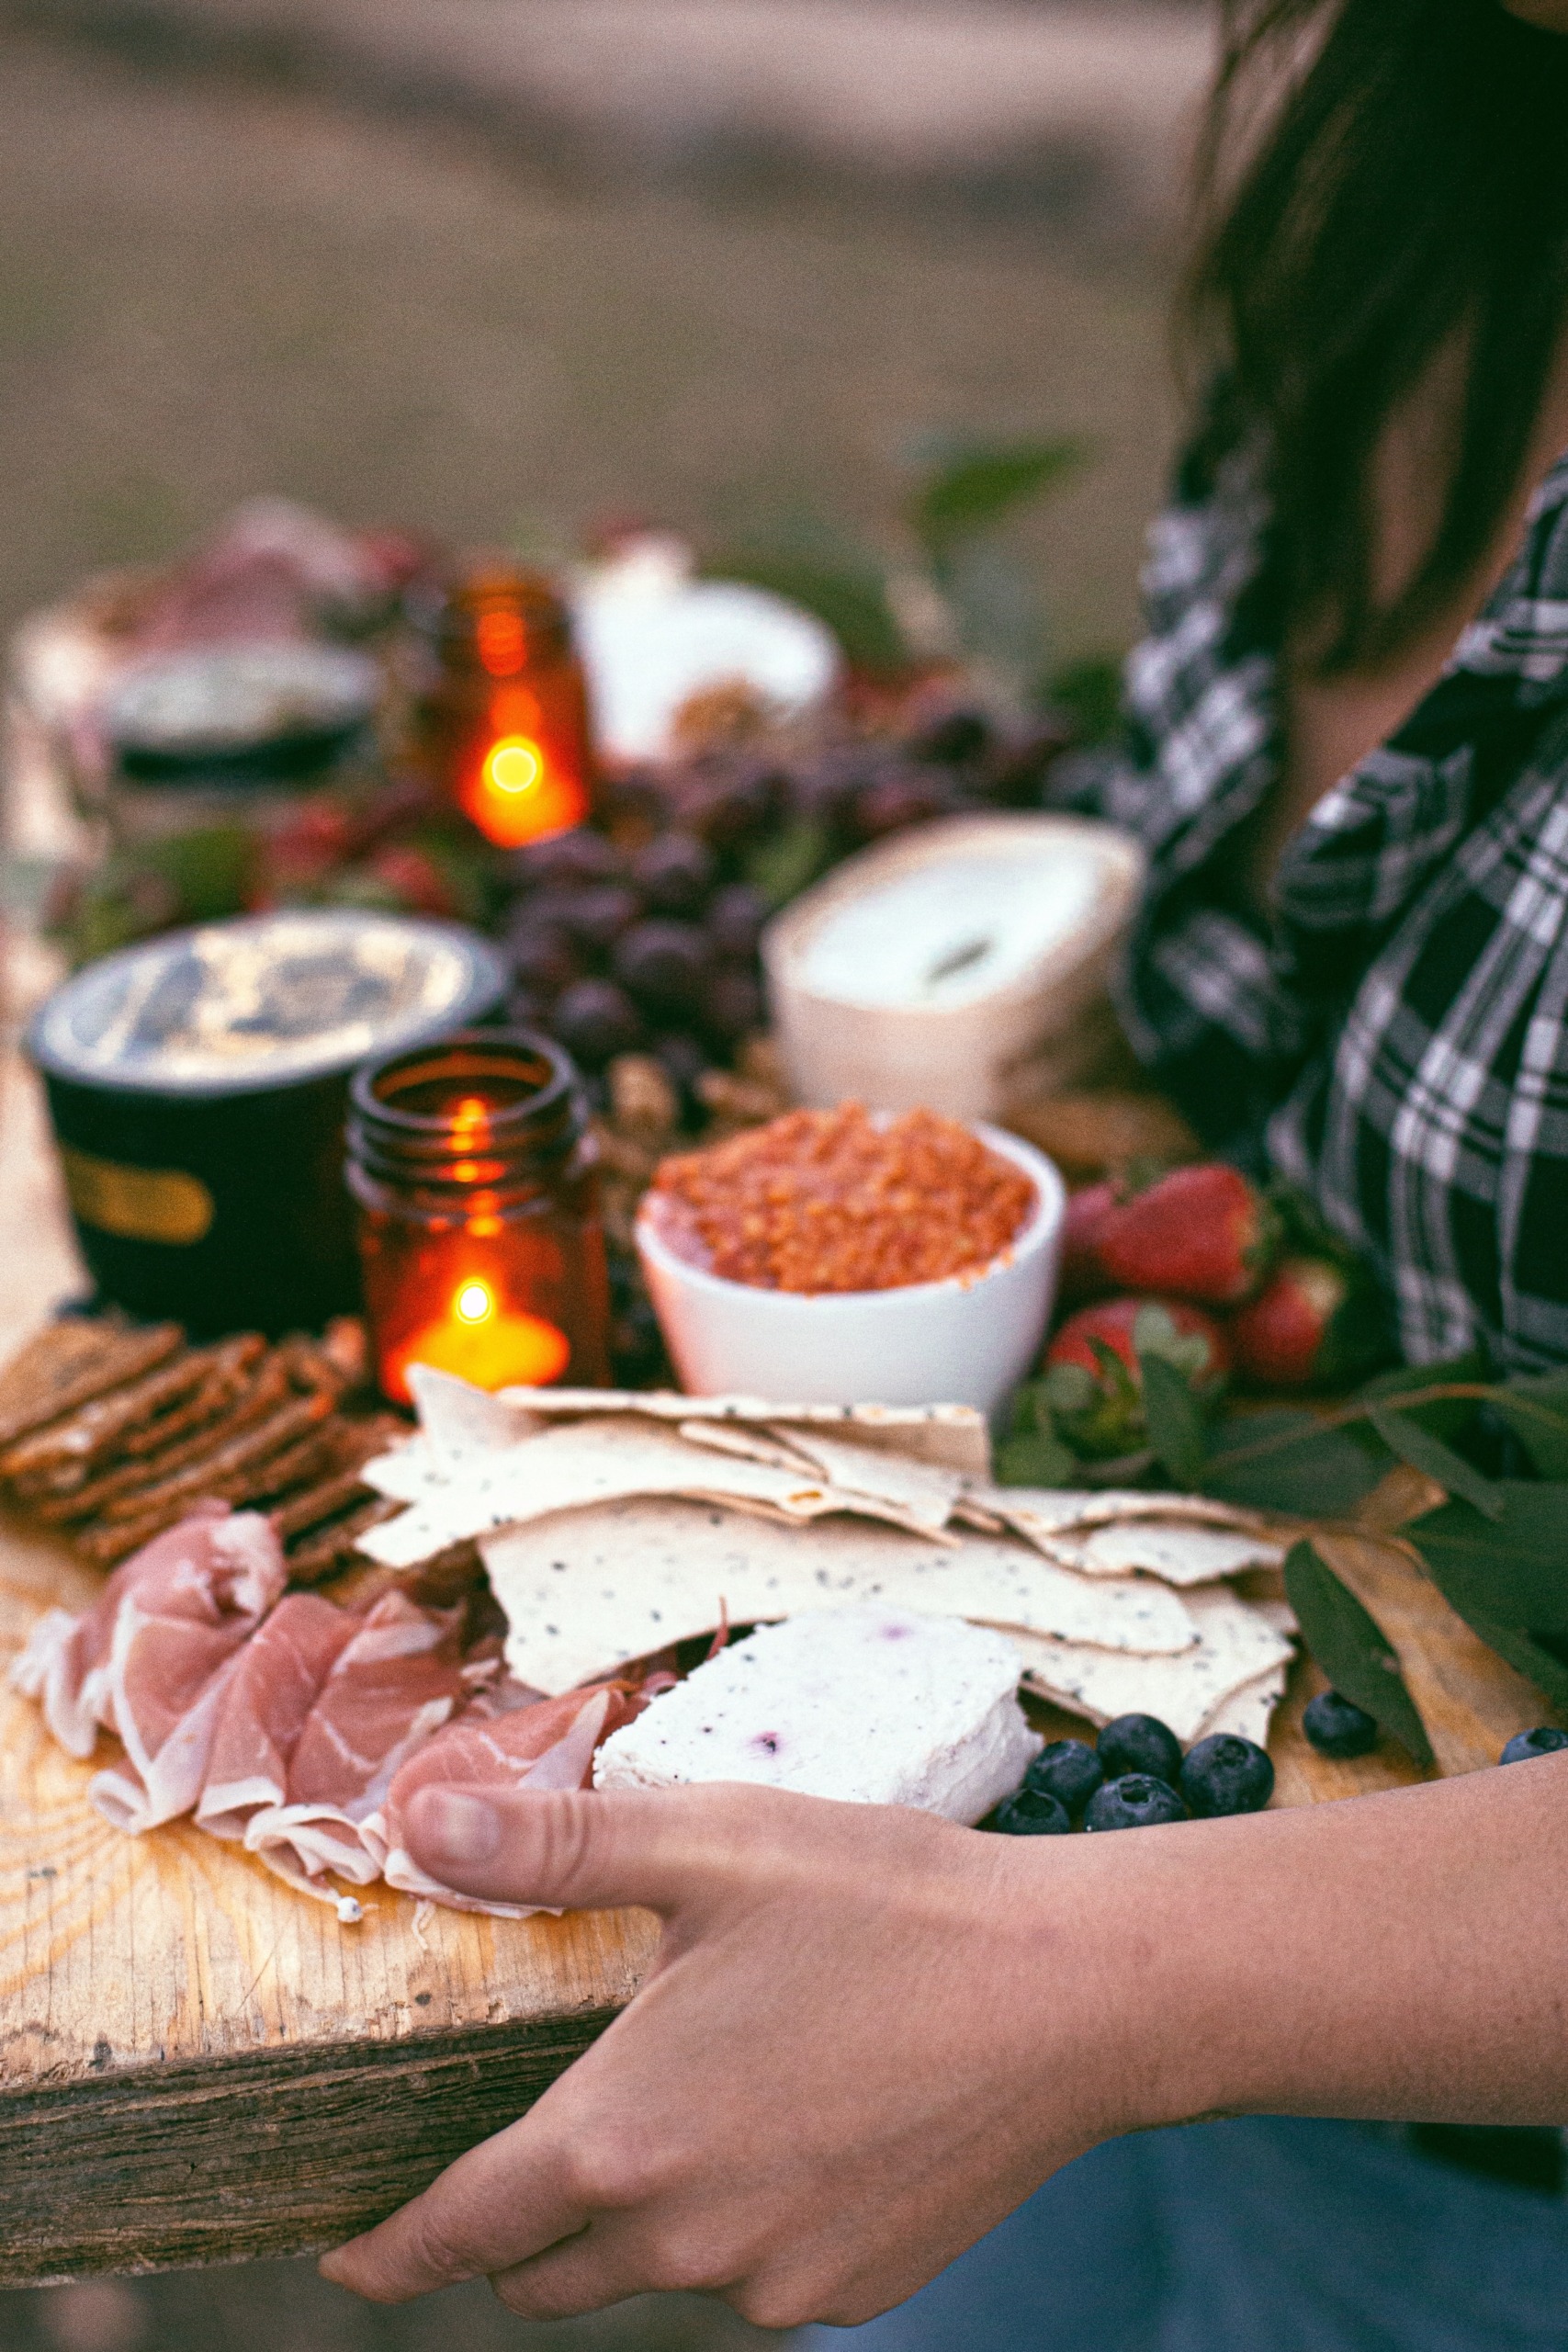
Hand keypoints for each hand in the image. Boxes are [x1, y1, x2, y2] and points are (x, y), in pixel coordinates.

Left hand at [317, 1782, 1154, 2328]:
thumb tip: (417, 1821)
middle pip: (547, 2271)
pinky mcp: (853, 2287)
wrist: (1076, 1992)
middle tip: (527, 2135)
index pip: (457, 2233)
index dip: (390, 2247)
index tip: (348, 2250)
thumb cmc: (890, 1904)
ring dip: (640, 2212)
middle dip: (515, 2225)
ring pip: (654, 2270)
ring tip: (691, 2094)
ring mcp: (774, 2278)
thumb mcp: (713, 1843)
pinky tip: (796, 2117)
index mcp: (624, 2137)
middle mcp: (685, 2238)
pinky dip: (739, 2218)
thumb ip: (552, 1846)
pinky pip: (753, 2271)